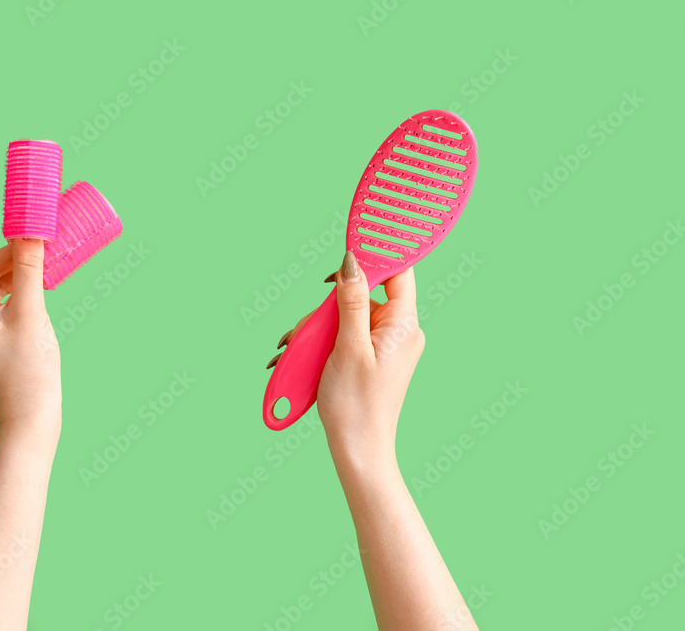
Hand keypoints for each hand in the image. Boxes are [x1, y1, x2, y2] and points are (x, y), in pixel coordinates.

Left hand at [0, 223, 60, 436]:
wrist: (30, 414)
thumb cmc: (26, 369)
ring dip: (13, 272)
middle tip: (40, 250)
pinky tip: (38, 283)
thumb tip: (29, 229)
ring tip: (44, 269)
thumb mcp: (30, 311)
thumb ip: (28, 266)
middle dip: (6, 258)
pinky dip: (13, 287)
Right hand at [277, 251, 423, 464]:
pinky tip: (306, 357)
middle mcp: (400, 330)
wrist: (358, 448)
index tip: (347, 252)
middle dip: (329, 308)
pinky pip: (347, 333)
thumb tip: (353, 260)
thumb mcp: (348, 346)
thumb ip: (351, 300)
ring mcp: (386, 344)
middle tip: (308, 331)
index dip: (373, 257)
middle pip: (363, 294)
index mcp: (403, 324)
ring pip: (349, 315)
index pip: (397, 271)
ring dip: (320, 329)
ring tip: (298, 350)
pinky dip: (325, 341)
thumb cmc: (355, 403)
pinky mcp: (372, 356)